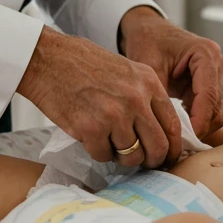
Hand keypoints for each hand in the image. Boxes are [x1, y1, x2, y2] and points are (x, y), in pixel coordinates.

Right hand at [18, 27, 182, 168]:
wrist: (49, 59)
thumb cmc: (83, 64)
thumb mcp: (127, 71)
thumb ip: (145, 97)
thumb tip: (157, 132)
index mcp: (149, 82)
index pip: (173, 125)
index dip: (171, 148)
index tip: (166, 157)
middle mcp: (136, 99)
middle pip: (157, 146)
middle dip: (151, 161)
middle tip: (141, 162)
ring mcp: (115, 115)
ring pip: (131, 156)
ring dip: (120, 155)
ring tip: (108, 141)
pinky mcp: (92, 128)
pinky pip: (104, 156)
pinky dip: (97, 151)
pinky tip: (89, 135)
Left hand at [119, 7, 222, 139]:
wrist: (149, 31)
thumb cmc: (149, 42)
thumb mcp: (149, 67)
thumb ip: (159, 94)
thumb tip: (165, 127)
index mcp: (205, 54)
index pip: (208, 93)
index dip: (200, 119)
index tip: (189, 137)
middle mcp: (217, 64)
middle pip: (216, 105)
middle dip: (200, 125)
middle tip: (180, 144)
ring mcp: (216, 75)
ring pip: (216, 110)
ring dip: (200, 125)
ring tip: (179, 139)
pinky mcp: (209, 85)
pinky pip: (210, 109)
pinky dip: (198, 121)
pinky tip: (181, 129)